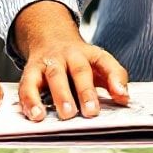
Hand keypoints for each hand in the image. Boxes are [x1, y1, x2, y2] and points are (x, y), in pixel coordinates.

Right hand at [13, 1, 129, 121]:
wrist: (48, 37)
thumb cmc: (77, 60)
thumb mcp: (98, 64)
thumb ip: (114, 79)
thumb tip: (124, 98)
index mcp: (90, 54)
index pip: (105, 62)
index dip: (115, 79)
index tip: (122, 97)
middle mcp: (70, 55)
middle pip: (79, 70)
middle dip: (85, 92)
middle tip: (91, 112)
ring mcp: (50, 61)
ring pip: (55, 76)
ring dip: (61, 96)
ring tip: (66, 115)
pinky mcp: (30, 70)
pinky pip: (28, 85)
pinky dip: (30, 100)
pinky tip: (35, 115)